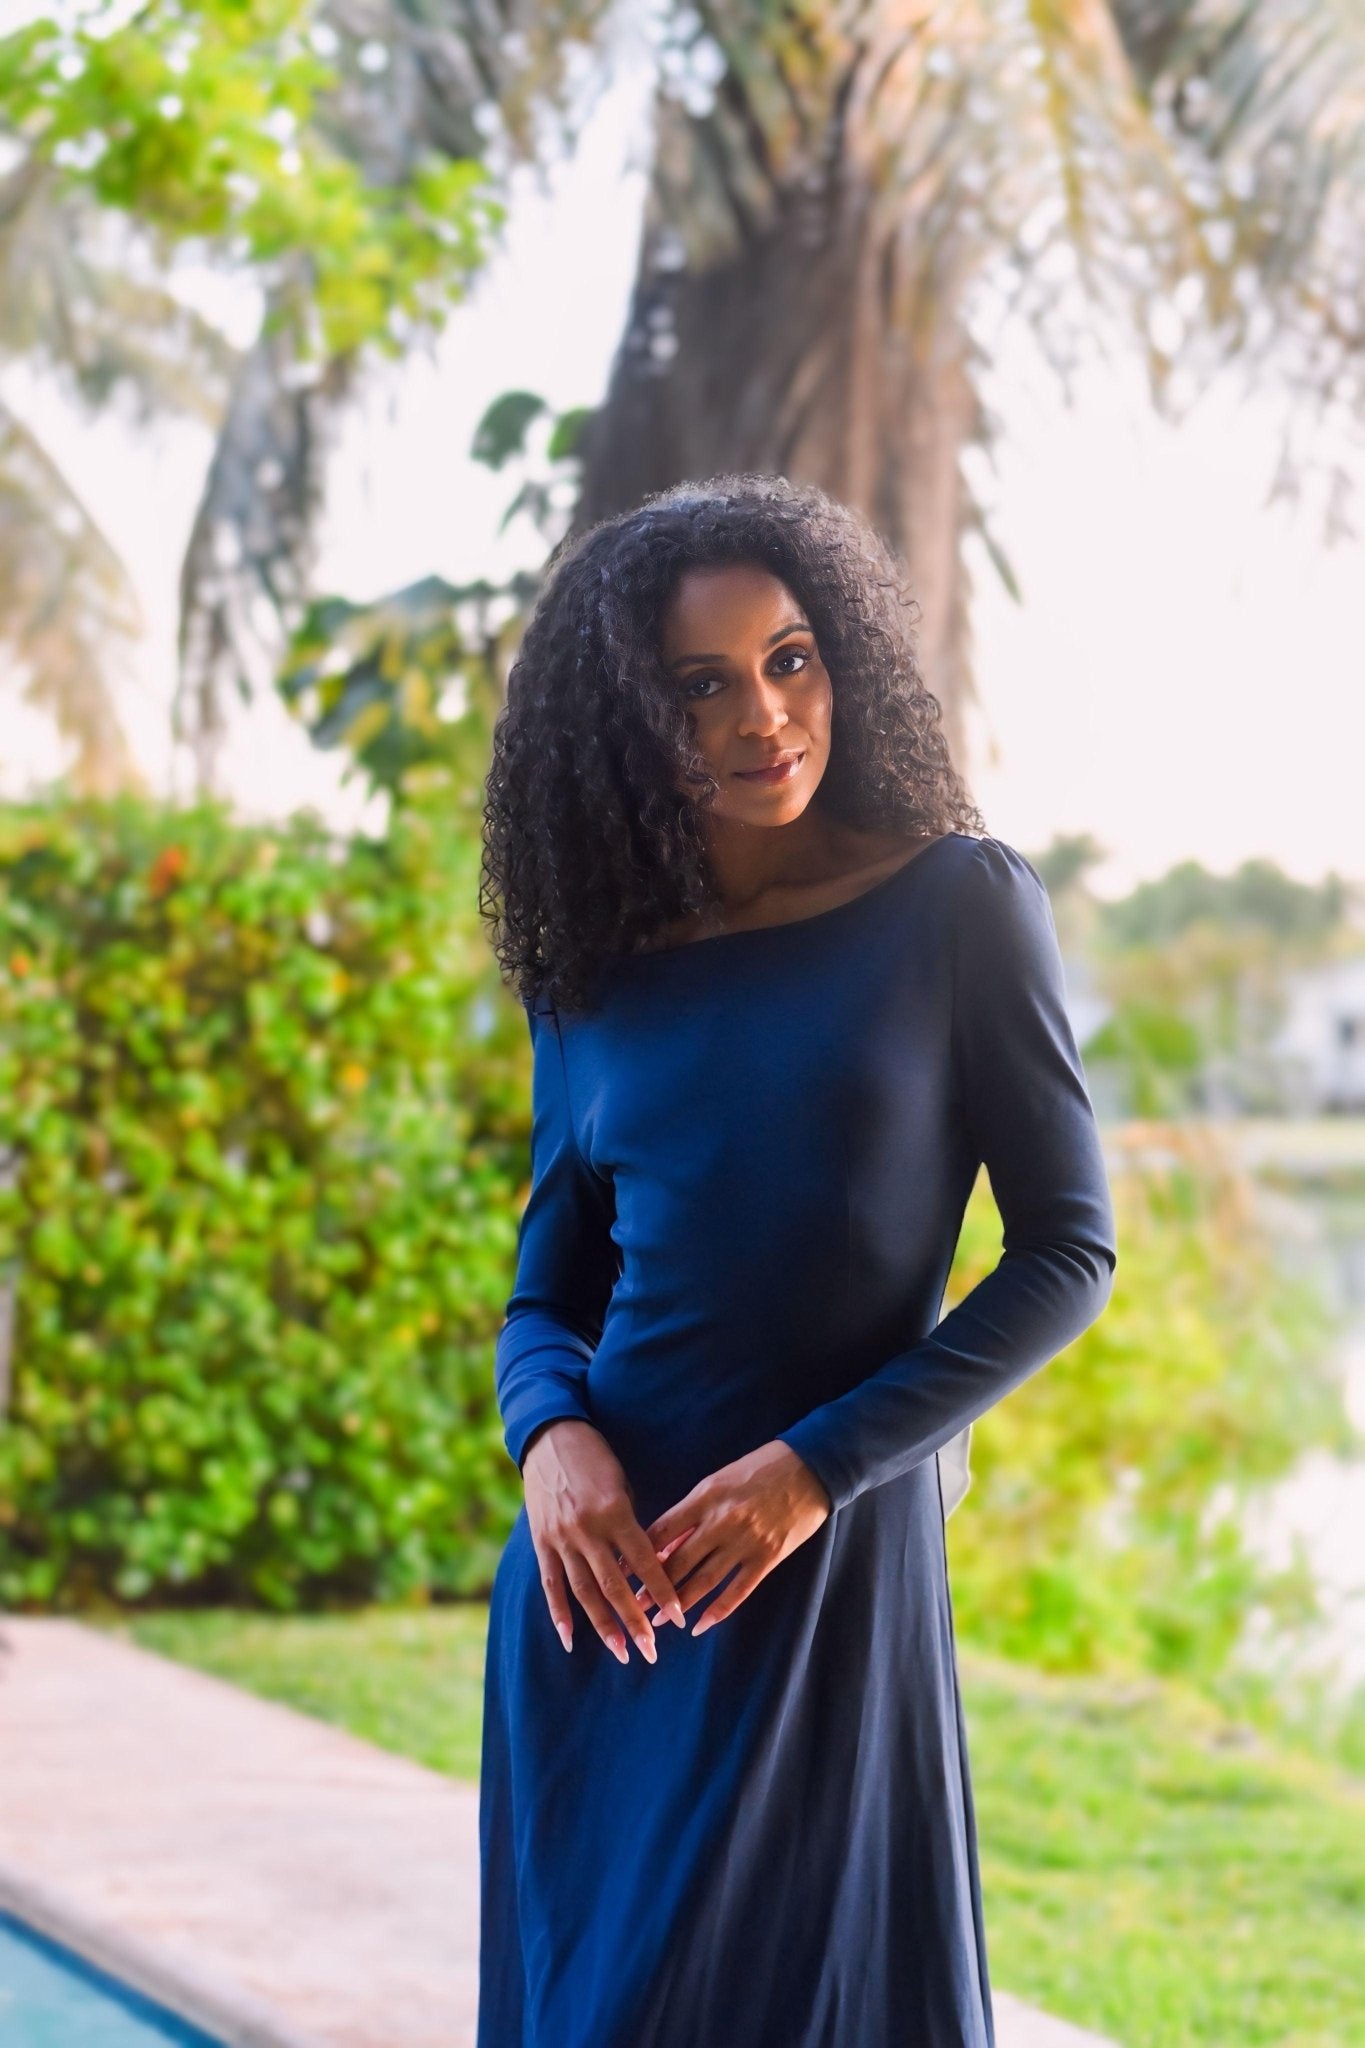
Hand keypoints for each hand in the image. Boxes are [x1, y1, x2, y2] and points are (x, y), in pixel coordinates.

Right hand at [521, 1418, 688, 1664]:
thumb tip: (646, 1565)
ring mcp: (561, 1537)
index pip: (643, 1560)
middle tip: (652, 1650)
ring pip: (584, 1591)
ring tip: (620, 1651)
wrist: (549, 1436)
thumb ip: (631, 1525)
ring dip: (603, 1625)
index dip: (662, 1590)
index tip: (679, 1616)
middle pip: (614, 1585)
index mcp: (614, 1511)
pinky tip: (569, 1640)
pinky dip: (560, 1614)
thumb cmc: (595, 1457)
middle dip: (635, 1620)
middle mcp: (587, 1529)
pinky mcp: (541, 1541)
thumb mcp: (621, 1485)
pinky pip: (551, 1583)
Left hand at [634, 1439, 831, 1638]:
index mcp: (706, 1496)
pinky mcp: (768, 1557)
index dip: (639, 1554)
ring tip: (659, 1621)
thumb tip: (665, 1543)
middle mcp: (722, 1521)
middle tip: (633, 1606)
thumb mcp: (720, 1480)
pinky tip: (700, 1626)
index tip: (621, 1571)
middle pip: (679, 1561)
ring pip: (704, 1580)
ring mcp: (746, 1541)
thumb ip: (693, 1512)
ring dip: (679, 1603)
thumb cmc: (761, 1468)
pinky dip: (717, 1611)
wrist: (810, 1467)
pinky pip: (738, 1591)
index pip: (663, 1531)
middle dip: (653, 1587)